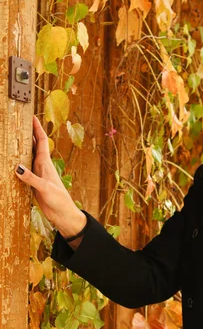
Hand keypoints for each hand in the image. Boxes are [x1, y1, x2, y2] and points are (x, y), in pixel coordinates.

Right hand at [15, 116, 86, 237]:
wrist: (62, 214)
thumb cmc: (59, 200)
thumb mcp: (45, 188)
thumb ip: (32, 178)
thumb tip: (17, 168)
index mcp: (46, 163)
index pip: (41, 141)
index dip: (37, 128)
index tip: (31, 115)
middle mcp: (42, 166)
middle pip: (35, 145)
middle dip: (28, 133)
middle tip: (19, 122)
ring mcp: (38, 173)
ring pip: (29, 155)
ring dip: (23, 146)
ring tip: (14, 136)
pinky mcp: (34, 182)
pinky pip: (25, 168)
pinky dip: (19, 162)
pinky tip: (13, 161)